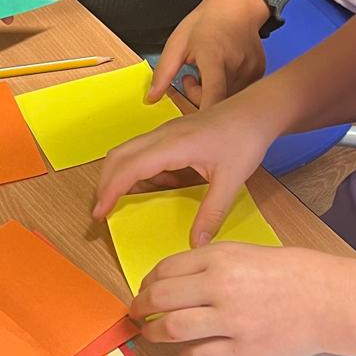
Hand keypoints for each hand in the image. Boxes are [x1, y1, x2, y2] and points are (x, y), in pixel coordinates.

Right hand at [94, 90, 281, 244]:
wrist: (256, 111)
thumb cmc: (245, 139)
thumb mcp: (232, 180)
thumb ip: (212, 213)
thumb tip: (196, 244)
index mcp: (173, 145)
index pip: (129, 167)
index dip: (110, 191)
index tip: (99, 213)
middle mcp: (163, 135)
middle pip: (118, 156)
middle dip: (105, 184)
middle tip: (102, 212)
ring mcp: (165, 133)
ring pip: (128, 152)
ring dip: (119, 176)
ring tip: (119, 204)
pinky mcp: (171, 135)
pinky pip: (143, 152)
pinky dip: (137, 171)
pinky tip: (153, 187)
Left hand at [133, 244, 349, 355]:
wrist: (331, 299)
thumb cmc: (296, 273)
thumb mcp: (249, 252)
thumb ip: (213, 263)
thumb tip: (178, 279)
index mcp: (221, 257)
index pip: (165, 270)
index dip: (147, 283)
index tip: (145, 291)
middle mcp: (220, 286)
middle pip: (160, 298)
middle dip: (140, 307)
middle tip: (137, 314)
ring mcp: (231, 320)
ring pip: (171, 328)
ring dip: (154, 333)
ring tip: (153, 334)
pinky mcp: (243, 349)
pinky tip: (188, 354)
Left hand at [148, 0, 269, 108]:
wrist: (239, 4)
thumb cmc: (208, 21)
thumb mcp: (178, 41)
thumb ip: (164, 72)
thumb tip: (151, 98)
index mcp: (214, 55)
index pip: (214, 93)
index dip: (206, 114)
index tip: (196, 128)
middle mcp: (236, 65)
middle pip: (218, 102)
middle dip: (200, 100)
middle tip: (190, 79)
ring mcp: (251, 70)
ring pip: (230, 101)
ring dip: (214, 95)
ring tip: (207, 74)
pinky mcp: (259, 74)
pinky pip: (240, 93)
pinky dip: (227, 90)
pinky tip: (222, 73)